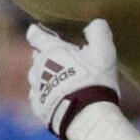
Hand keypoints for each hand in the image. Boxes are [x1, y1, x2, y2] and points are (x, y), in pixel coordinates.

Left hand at [26, 19, 118, 139]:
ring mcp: (37, 89)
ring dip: (45, 77)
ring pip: (36, 78)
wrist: (86, 115)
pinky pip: (38, 97)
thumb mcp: (103, 51)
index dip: (37, 33)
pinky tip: (58, 99)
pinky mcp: (39, 107)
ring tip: (62, 82)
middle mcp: (39, 68)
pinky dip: (46, 96)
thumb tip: (94, 24)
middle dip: (47, 57)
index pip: (36, 36)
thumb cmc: (95, 80)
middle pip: (37, 58)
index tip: (37, 31)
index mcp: (52, 51)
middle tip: (63, 61)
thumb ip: (98, 32)